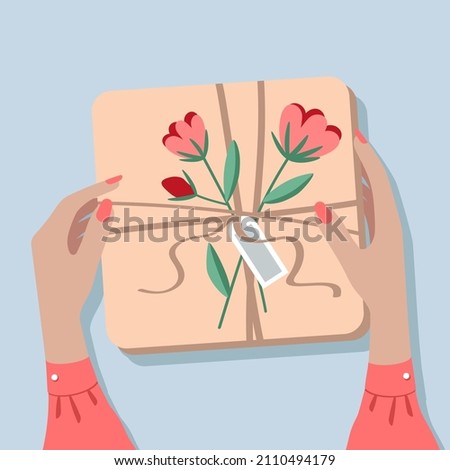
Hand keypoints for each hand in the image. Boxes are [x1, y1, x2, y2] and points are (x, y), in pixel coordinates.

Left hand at [32, 176, 121, 362]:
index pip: (72, 203)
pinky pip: (69, 232)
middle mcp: (44, 235)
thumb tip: (106, 205)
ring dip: (90, 212)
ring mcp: (47, 244)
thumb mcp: (87, 259)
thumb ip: (96, 231)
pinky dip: (85, 227)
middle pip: (70, 208)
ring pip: (70, 220)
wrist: (57, 316)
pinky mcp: (52, 252)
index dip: (94, 190)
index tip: (115, 182)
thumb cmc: (71, 290)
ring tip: (112, 208)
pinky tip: (100, 228)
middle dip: (93, 198)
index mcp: (49, 235)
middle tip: (116, 190)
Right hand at [315, 132, 409, 363]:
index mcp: (389, 224)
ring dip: (366, 179)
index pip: (379, 184)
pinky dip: (364, 197)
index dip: (369, 160)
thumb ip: (335, 233)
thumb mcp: (351, 259)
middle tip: (352, 144)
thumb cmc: (373, 286)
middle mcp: (392, 222)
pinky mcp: (385, 237)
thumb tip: (321, 206)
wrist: (391, 309)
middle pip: (380, 185)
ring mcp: (390, 229)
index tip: (357, 139)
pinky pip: (375, 210)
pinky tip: (353, 194)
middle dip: (368, 163)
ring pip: (378, 196)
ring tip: (351, 163)